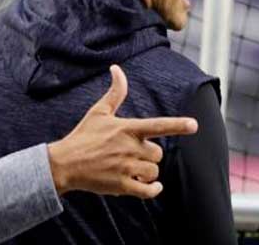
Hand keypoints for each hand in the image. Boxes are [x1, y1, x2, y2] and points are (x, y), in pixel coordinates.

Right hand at [47, 65, 197, 198]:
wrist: (64, 163)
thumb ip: (115, 92)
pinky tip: (153, 187)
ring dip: (148, 172)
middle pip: (158, 153)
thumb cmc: (83, 136)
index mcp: (126, 129)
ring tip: (131, 168)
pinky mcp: (122, 185)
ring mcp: (126, 168)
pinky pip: (148, 190)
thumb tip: (116, 68)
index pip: (157, 125)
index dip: (177, 125)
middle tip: (132, 154)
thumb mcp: (98, 111)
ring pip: (154, 172)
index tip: (194, 124)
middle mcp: (129, 148)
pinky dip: (153, 189)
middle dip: (149, 155)